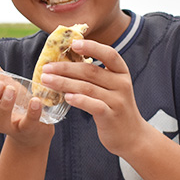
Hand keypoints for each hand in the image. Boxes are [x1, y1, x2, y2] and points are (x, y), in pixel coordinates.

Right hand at [0, 47, 53, 147]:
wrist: (36, 128)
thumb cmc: (15, 103)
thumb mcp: (3, 83)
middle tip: (0, 84)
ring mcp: (8, 127)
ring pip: (0, 121)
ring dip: (5, 104)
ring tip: (12, 89)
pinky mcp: (26, 130)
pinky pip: (27, 124)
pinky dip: (32, 113)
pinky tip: (35, 100)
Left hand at [39, 39, 144, 157]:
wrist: (132, 136)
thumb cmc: (115, 108)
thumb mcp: (112, 87)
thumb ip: (96, 75)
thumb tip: (67, 61)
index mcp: (121, 73)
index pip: (109, 54)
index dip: (92, 47)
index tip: (73, 44)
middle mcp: (122, 84)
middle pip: (90, 71)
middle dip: (66, 68)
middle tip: (46, 67)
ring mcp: (117, 101)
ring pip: (87, 88)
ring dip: (64, 83)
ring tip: (46, 80)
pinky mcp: (111, 117)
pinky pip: (94, 106)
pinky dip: (79, 100)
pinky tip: (66, 97)